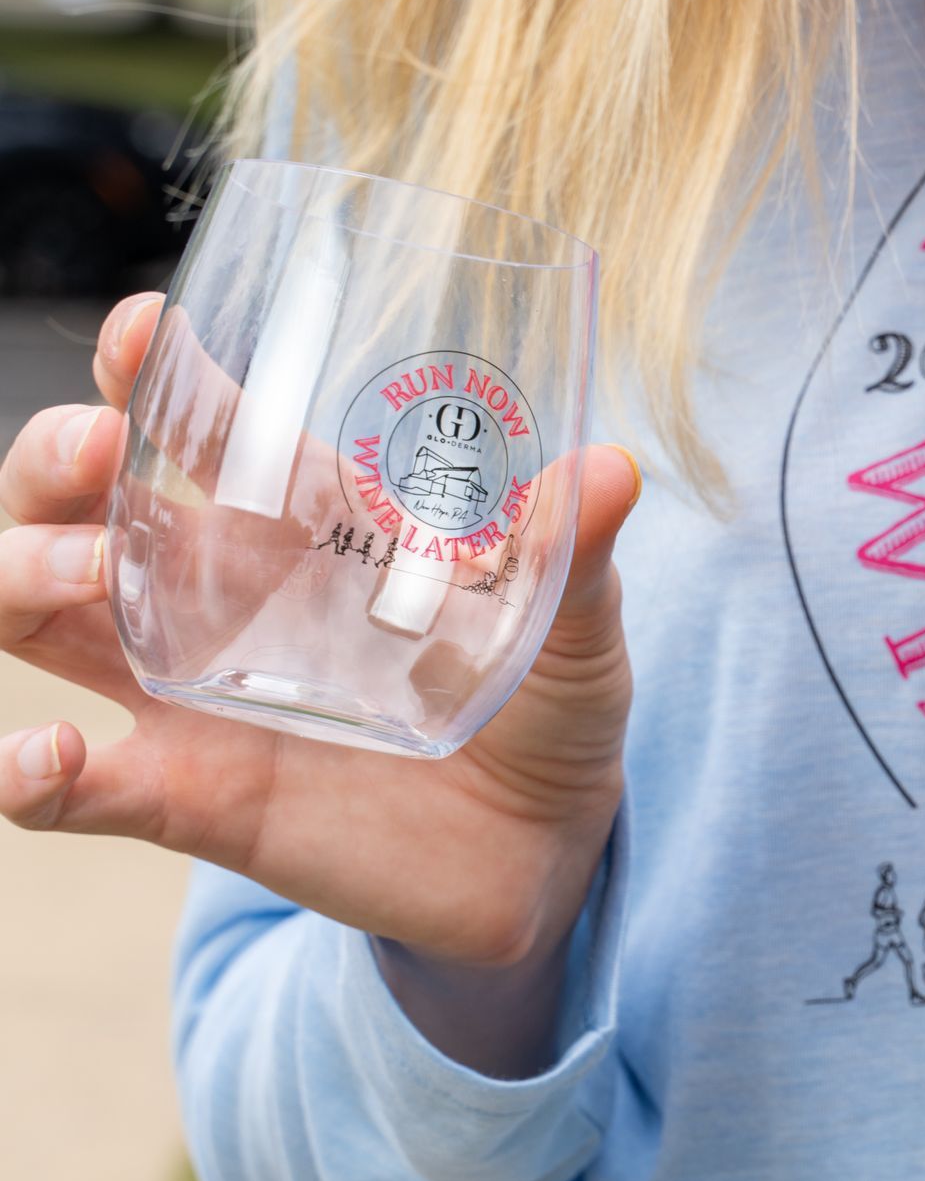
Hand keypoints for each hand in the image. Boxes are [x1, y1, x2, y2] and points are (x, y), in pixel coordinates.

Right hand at [0, 294, 638, 1063]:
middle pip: (73, 497)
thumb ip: (573, 552)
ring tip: (84, 574)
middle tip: (101, 450)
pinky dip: (29, 771)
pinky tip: (43, 756)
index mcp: (300, 520)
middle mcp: (222, 591)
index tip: (146, 331)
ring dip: (25, 576)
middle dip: (54, 457)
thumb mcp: (573, 624)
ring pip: (40, 613)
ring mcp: (191, 692)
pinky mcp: (193, 798)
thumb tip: (610, 468)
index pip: (189, 419)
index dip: (146, 366)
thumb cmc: (546, 703)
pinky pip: (78, 786)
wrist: (547, 849)